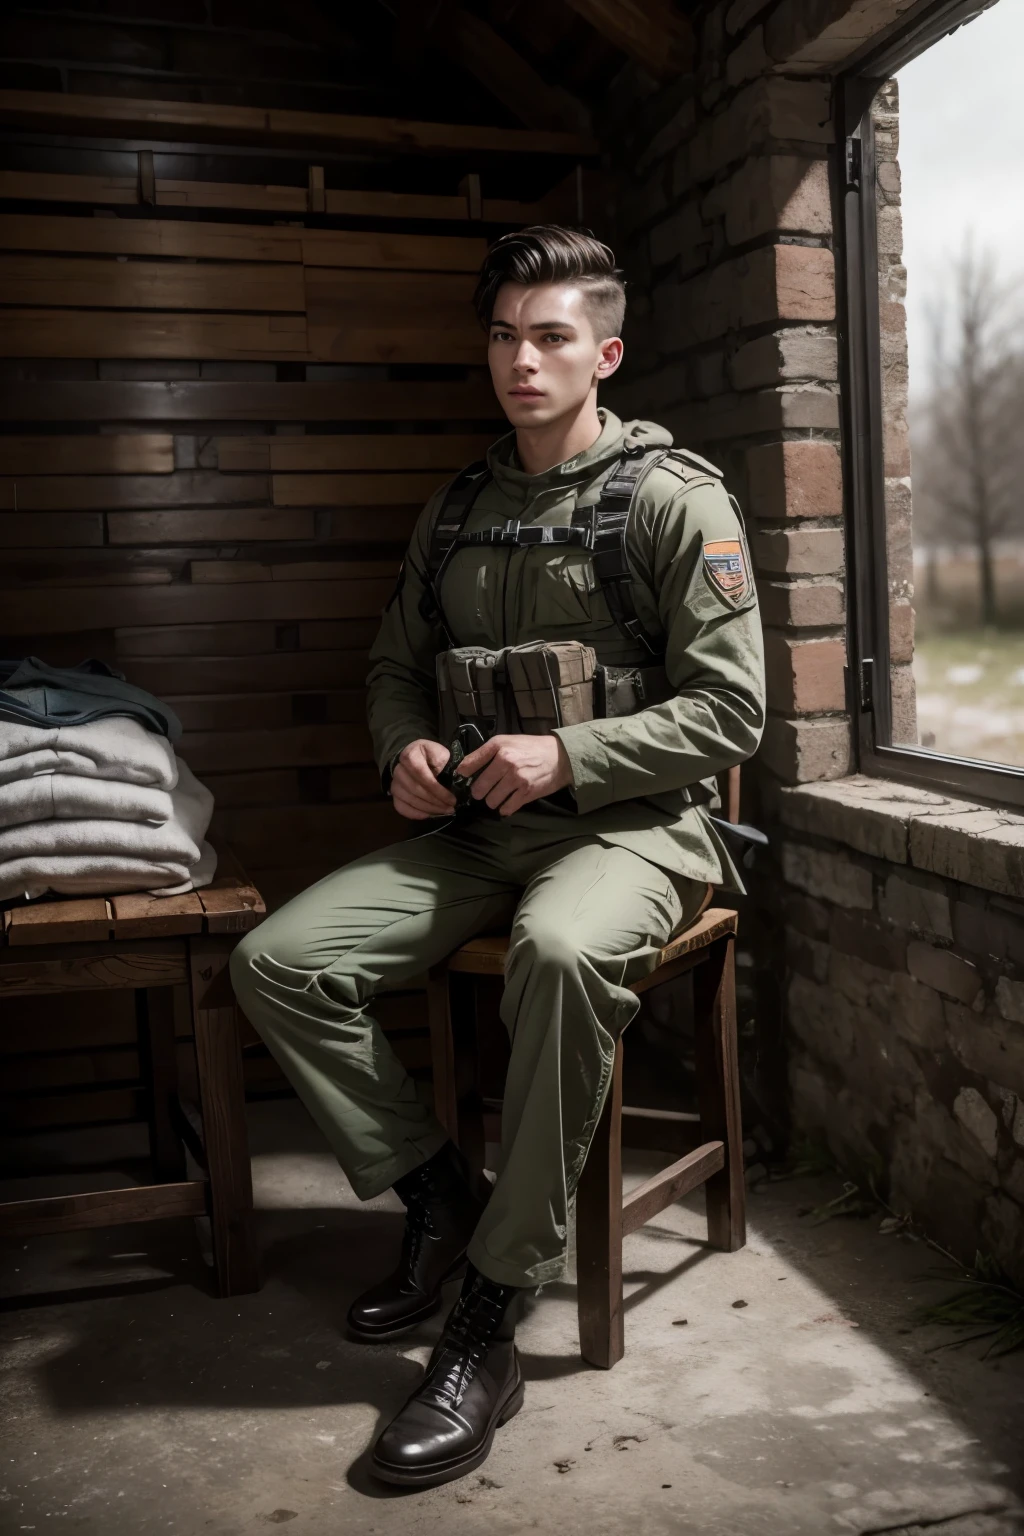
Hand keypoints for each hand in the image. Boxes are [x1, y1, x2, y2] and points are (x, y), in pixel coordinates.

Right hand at [390, 739, 456, 820]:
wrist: (419, 760)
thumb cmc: (433, 757)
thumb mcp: (443, 754)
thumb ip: (448, 764)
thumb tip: (457, 777)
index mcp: (410, 755)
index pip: (421, 774)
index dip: (437, 789)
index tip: (452, 799)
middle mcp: (398, 769)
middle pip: (415, 789)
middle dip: (435, 802)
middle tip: (450, 808)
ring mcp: (394, 783)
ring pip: (409, 800)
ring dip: (428, 809)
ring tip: (443, 811)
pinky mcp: (394, 795)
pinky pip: (401, 807)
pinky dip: (415, 814)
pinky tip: (428, 814)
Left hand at [456, 733, 572, 817]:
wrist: (560, 757)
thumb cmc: (530, 748)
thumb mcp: (506, 741)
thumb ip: (486, 752)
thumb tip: (464, 769)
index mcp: (498, 747)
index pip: (469, 765)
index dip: (463, 774)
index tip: (464, 778)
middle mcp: (506, 762)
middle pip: (478, 788)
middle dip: (479, 792)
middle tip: (484, 790)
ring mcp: (517, 779)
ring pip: (491, 801)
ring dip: (493, 801)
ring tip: (499, 795)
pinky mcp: (527, 793)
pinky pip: (506, 809)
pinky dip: (505, 808)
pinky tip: (508, 801)